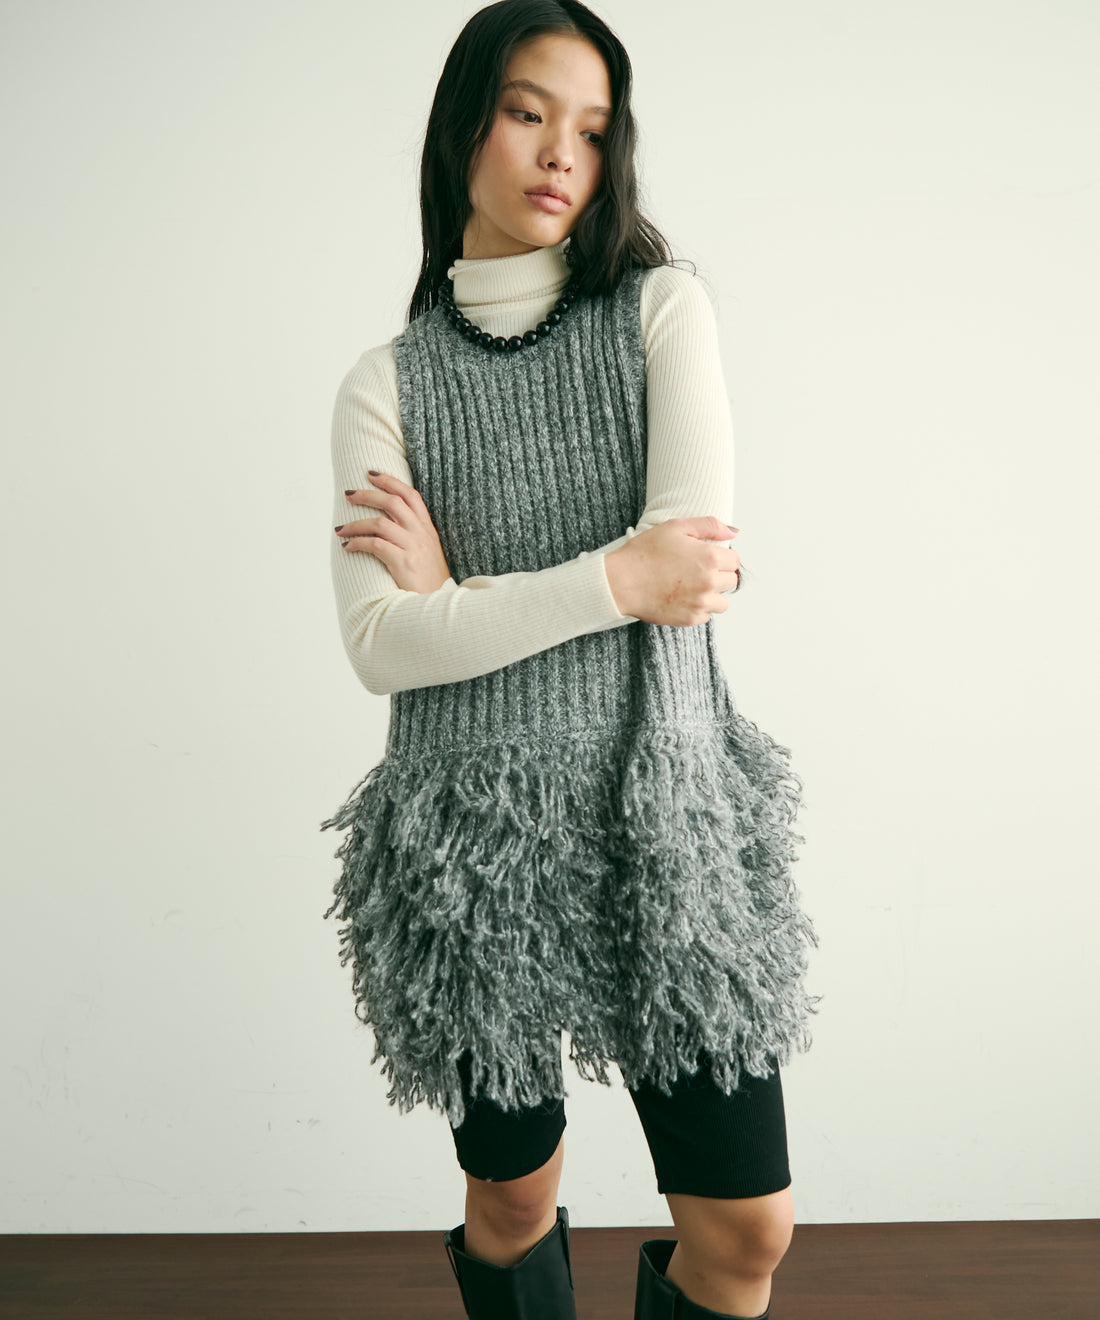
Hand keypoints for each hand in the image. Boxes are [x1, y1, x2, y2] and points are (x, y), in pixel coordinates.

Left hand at [335, 472, 451, 592]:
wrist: (437, 605)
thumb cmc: (428, 582)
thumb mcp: (428, 553)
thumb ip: (413, 536)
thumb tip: (386, 524)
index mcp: (427, 529)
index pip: (411, 495)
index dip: (391, 481)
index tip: (372, 474)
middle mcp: (421, 534)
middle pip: (393, 502)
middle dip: (367, 495)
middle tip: (348, 495)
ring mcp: (413, 547)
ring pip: (380, 522)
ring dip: (355, 523)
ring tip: (340, 529)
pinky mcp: (403, 562)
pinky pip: (375, 544)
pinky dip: (357, 543)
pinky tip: (348, 547)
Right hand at [604, 517, 740, 625]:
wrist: (621, 581)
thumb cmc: (644, 552)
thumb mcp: (676, 527)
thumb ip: (709, 526)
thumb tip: (733, 532)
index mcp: (710, 558)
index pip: (734, 560)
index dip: (721, 556)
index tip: (705, 557)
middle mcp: (709, 582)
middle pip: (731, 581)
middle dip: (718, 574)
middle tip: (696, 570)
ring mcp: (700, 603)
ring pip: (722, 602)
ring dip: (712, 594)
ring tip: (691, 586)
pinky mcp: (690, 618)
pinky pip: (706, 615)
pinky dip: (698, 608)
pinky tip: (681, 597)